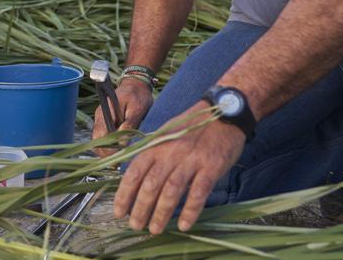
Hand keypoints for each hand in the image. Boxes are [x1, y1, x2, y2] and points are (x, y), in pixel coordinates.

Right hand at [92, 78, 153, 155]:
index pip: (100, 136)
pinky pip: (103, 136)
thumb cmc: (138, 95)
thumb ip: (129, 125)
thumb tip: (122, 143)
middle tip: (119, 162)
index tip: (118, 157)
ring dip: (107, 150)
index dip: (108, 149)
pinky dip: (108, 145)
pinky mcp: (106, 121)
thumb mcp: (137, 109)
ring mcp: (101, 119)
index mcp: (105, 112)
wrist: (136, 84)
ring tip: (119, 158)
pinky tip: (118, 150)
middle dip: (106, 153)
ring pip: (98, 140)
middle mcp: (100, 116)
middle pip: (96, 140)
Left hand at [114, 102, 245, 234]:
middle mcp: (170, 153)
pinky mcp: (211, 167)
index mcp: (156, 145)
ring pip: (171, 191)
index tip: (118, 212)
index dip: (124, 194)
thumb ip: (151, 154)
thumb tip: (134, 178)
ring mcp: (191, 160)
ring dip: (161, 213)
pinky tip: (184, 225)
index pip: (134, 172)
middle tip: (135, 226)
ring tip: (155, 229)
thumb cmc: (192, 127)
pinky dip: (190, 210)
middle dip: (140, 208)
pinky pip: (198, 192)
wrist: (224, 113)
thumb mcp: (165, 135)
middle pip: (150, 184)